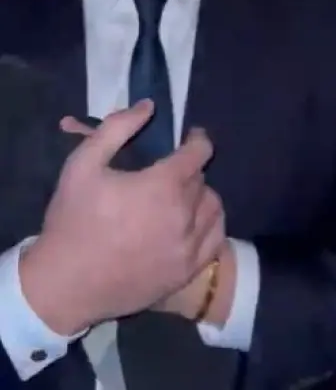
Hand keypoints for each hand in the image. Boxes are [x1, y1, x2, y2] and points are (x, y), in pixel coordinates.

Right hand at [18, 101, 225, 334]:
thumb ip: (116, 129)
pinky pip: (216, 239)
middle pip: (202, 181)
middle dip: (187, 173)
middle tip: (166, 177)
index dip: (196, 140)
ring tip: (178, 200)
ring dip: (201, 198)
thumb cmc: (72, 222)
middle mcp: (185, 214)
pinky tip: (192, 225)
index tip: (189, 138)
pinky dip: (209, 226)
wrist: (64, 285)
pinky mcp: (188, 271)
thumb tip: (148, 106)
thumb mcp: (82, 166)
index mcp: (163, 186)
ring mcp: (189, 246)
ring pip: (214, 208)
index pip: (199, 152)